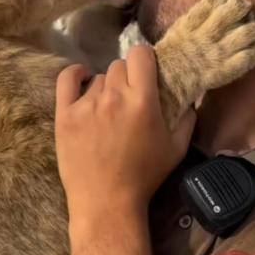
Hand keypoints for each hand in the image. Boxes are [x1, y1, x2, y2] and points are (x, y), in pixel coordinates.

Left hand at [55, 46, 195, 220]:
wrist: (106, 200)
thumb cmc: (144, 176)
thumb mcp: (176, 149)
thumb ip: (186, 119)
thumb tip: (189, 98)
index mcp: (142, 100)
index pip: (140, 54)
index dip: (145, 58)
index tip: (146, 70)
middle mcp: (113, 96)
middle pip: (119, 66)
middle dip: (127, 76)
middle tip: (130, 97)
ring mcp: (85, 104)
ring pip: (98, 78)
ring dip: (106, 86)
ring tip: (108, 107)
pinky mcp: (64, 114)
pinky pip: (67, 80)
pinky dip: (76, 75)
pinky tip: (83, 78)